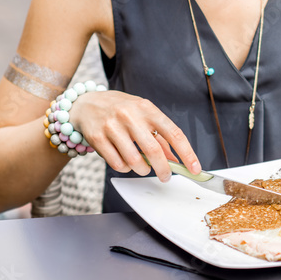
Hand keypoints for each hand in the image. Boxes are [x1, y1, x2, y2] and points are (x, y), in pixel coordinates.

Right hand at [68, 90, 200, 181]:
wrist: (86, 103)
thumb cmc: (120, 109)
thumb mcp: (143, 114)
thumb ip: (160, 136)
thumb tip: (176, 160)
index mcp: (147, 109)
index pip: (174, 133)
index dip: (187, 153)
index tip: (194, 168)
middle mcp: (130, 116)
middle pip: (154, 151)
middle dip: (163, 169)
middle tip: (166, 176)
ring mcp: (112, 126)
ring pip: (134, 161)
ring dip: (142, 170)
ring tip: (142, 167)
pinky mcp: (97, 138)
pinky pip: (117, 164)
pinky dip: (125, 168)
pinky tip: (125, 162)